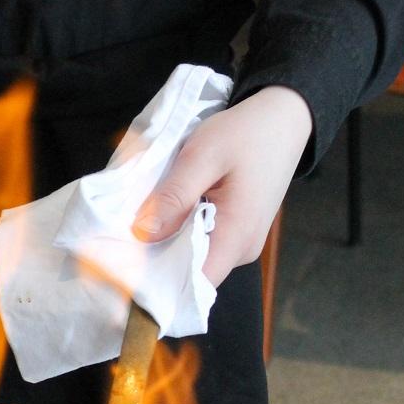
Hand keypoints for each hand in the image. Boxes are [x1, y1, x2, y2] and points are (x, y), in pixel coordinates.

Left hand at [132, 86, 312, 286]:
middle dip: (156, 262)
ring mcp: (243, 243)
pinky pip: (205, 244)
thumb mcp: (202, 156)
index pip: (195, 285)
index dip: (158, 282)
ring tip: (140, 225)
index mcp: (237, 235)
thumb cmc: (245, 134)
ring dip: (168, 246)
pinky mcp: (239, 233)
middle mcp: (243, 249)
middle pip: (192, 276)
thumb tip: (142, 234)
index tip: (125, 269)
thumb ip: (174, 197)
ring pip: (196, 260)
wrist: (283, 119)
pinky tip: (165, 216)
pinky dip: (182, 234)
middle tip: (121, 243)